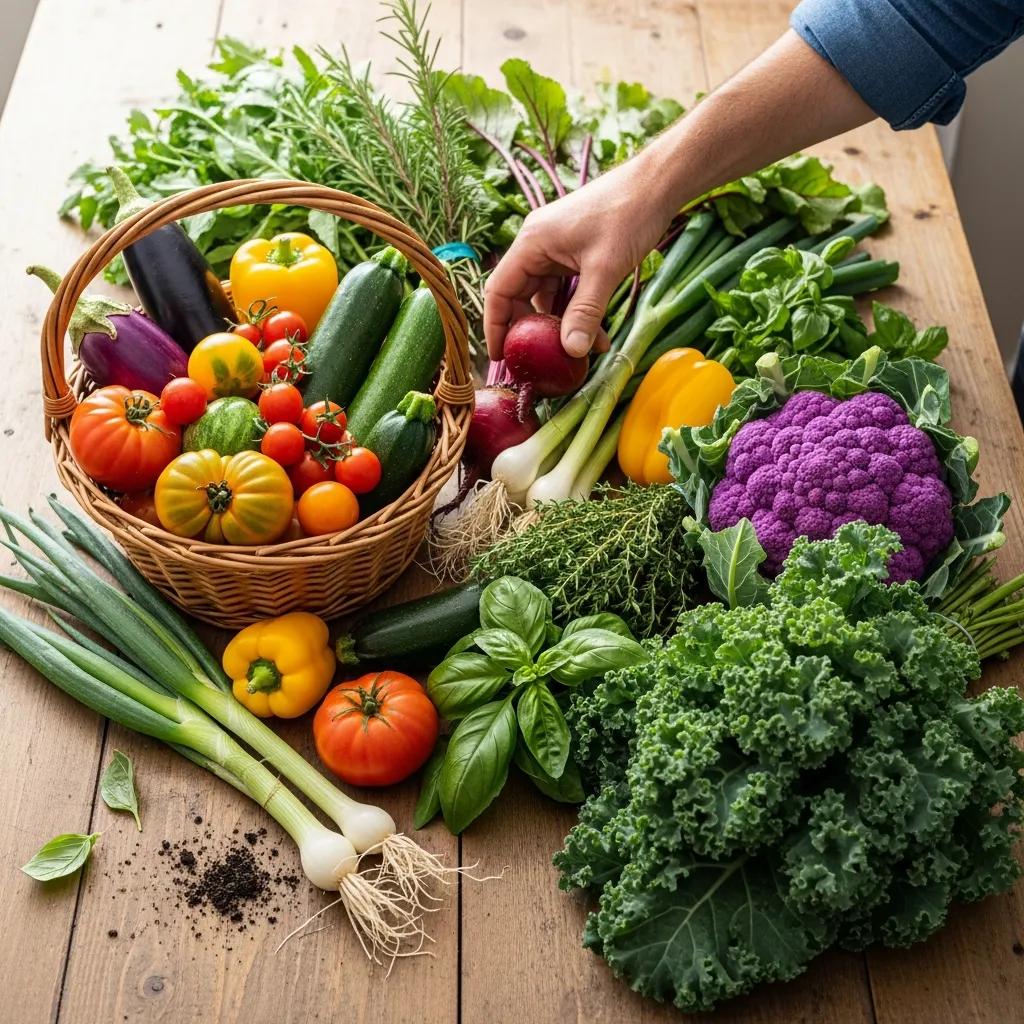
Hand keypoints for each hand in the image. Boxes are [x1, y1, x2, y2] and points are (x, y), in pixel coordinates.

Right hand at [484, 156, 676, 359]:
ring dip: (560, 325)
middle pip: (520, 296)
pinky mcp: (574, 252)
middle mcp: (537, 245)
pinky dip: (576, 312)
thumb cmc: (628, 214)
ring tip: (578, 353)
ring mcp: (555, 248)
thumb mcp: (605, 269)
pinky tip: (594, 333)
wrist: (657, 184)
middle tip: (539, 362)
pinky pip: (566, 289)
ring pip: (546, 296)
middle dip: (531, 331)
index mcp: (531, 243)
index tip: (503, 355)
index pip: (498, 290)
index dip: (495, 325)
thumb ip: (585, 312)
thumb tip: (572, 351)